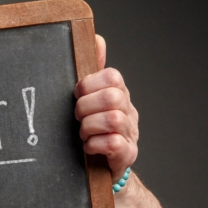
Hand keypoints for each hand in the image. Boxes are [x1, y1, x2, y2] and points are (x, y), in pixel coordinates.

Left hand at [74, 35, 138, 179]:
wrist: (102, 169)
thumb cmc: (93, 131)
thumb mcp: (90, 100)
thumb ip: (93, 72)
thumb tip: (97, 39)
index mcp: (119, 94)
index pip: (111, 76)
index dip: (88, 85)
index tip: (77, 96)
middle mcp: (128, 111)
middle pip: (112, 97)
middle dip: (86, 107)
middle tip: (77, 117)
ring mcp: (130, 133)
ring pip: (113, 120)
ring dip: (89, 127)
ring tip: (83, 134)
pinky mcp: (127, 154)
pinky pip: (113, 144)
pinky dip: (95, 144)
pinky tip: (89, 147)